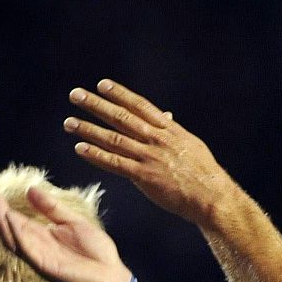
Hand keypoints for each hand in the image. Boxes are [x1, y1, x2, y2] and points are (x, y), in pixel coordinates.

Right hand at [0, 176, 132, 281]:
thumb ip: (51, 208)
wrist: (113, 276)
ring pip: (9, 235)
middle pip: (4, 224)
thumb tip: (30, 189)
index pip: (11, 215)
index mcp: (39, 235)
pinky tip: (9, 216)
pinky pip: (25, 248)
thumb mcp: (74, 222)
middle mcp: (33, 245)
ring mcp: (36, 256)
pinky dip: (16, 232)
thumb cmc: (96, 252)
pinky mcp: (44, 266)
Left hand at [64, 79, 240, 227]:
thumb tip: (165, 116)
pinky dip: (96, 154)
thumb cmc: (204, 173)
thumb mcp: (190, 145)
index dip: (120, 94)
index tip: (102, 85)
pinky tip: (80, 148)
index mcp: (169, 130)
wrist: (212, 196)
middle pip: (121, 118)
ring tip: (69, 122)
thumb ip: (173, 131)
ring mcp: (150, 157)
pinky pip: (115, 163)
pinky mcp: (144, 176)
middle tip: (76, 95)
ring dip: (88, 129)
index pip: (140, 106)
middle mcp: (157, 140)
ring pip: (113, 138)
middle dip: (96, 105)